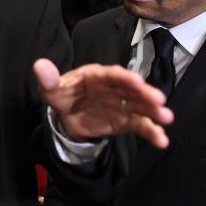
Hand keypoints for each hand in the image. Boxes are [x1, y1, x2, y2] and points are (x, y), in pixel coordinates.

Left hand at [34, 58, 173, 148]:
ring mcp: (121, 104)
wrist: (66, 115)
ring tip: (166, 118)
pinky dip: (150, 132)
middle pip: (131, 90)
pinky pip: (139, 125)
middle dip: (145, 94)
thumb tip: (39, 64)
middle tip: (159, 101)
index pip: (113, 74)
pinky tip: (161, 140)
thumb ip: (48, 79)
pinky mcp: (124, 120)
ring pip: (139, 106)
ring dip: (153, 112)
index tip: (137, 82)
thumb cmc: (62, 94)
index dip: (125, 78)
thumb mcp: (51, 89)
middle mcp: (114, 87)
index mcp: (97, 75)